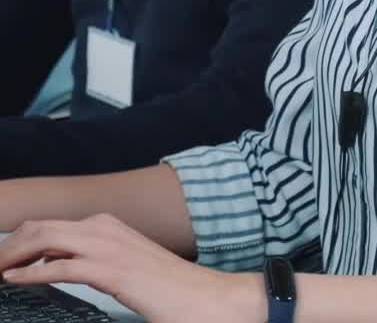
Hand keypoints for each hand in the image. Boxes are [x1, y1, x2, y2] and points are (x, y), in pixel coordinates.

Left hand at [0, 214, 265, 322]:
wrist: (207, 299)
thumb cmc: (170, 290)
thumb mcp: (125, 269)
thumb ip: (96, 263)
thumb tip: (65, 265)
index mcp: (108, 226)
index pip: (52, 225)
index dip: (22, 239)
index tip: (4, 257)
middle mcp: (105, 227)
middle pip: (42, 226)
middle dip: (10, 242)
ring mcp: (108, 245)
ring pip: (45, 238)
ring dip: (13, 252)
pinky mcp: (111, 269)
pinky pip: (59, 267)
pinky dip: (30, 272)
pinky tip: (13, 279)